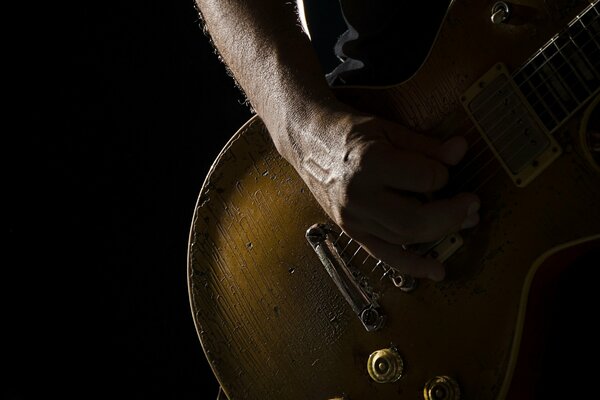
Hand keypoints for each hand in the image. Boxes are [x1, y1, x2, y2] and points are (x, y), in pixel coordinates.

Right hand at [294, 106, 479, 280]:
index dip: (444, 174)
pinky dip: (412, 265)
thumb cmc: (347, 131)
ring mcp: (352, 218)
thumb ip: (425, 145)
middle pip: (416, 220)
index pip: (426, 178)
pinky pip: (383, 254)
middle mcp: (359, 196)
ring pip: (404, 239)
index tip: (444, 167)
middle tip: (472, 206)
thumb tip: (461, 151)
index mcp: (370, 163)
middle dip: (452, 215)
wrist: (307, 140)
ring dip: (440, 235)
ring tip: (464, 225)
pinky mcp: (351, 230)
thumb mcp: (388, 128)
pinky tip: (435, 270)